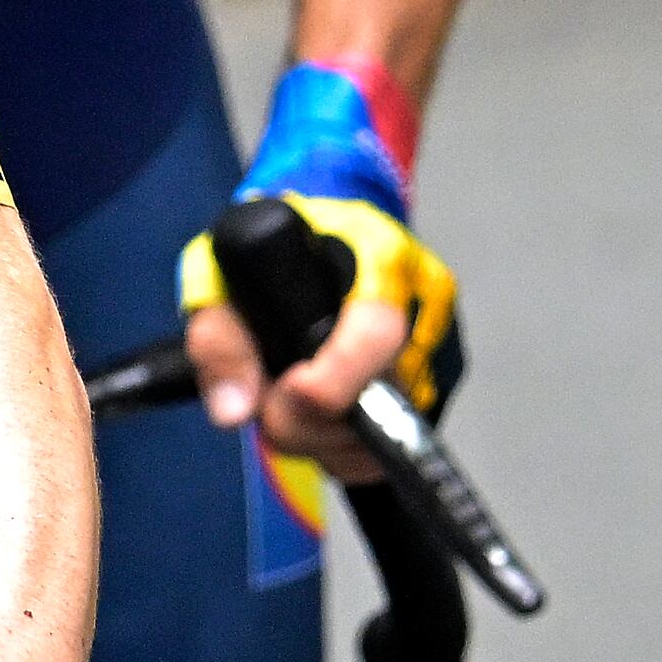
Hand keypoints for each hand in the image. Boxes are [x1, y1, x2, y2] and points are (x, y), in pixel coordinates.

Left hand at [179, 61, 458, 468]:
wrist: (337, 217)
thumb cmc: (278, 241)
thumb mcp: (223, 269)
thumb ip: (218, 337)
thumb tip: (235, 411)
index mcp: (377, 258)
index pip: (378, 333)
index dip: (330, 382)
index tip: (286, 392)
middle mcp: (424, 302)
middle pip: (381, 400)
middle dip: (312, 423)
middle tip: (271, 404)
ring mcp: (441, 344)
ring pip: (387, 432)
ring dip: (327, 438)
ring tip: (293, 403)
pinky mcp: (444, 379)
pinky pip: (396, 438)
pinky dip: (350, 443)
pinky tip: (323, 413)